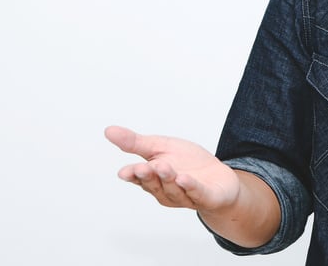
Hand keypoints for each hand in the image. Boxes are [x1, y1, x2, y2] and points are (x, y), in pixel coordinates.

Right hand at [105, 125, 240, 214]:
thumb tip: (108, 130)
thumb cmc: (188, 162)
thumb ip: (136, 143)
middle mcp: (166, 190)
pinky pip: (196, 193)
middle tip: (142, 167)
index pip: (139, 177)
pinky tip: (184, 179)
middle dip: (148, 176)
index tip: (125, 172)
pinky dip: (190, 187)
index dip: (133, 175)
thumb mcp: (162, 146)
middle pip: (155, 184)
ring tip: (164, 167)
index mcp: (154, 178)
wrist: (219, 177)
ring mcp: (185, 196)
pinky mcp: (205, 197)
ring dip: (168, 179)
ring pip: (173, 189)